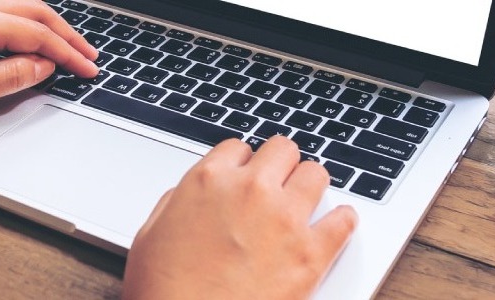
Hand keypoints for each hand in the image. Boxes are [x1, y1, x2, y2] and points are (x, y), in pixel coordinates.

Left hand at [0, 0, 96, 155]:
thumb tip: (42, 66)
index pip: (37, 35)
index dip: (68, 55)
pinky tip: (29, 43)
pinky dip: (22, 27)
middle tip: (90, 56)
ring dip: (45, 28)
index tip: (89, 71)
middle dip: (66, 34)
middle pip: (34, 11)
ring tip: (67, 50)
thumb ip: (11, 77)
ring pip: (16, 8)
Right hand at [123, 136, 358, 298]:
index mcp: (208, 181)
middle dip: (279, 166)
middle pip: (282, 150)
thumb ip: (176, 203)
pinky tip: (336, 224)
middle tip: (278, 184)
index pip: (239, 148)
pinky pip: (344, 220)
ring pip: (316, 174)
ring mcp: (285, 220)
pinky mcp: (311, 253)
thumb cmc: (164, 291)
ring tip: (306, 201)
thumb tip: (191, 194)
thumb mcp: (150, 235)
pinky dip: (342, 220)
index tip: (244, 177)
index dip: (242, 165)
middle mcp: (250, 191)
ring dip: (309, 185)